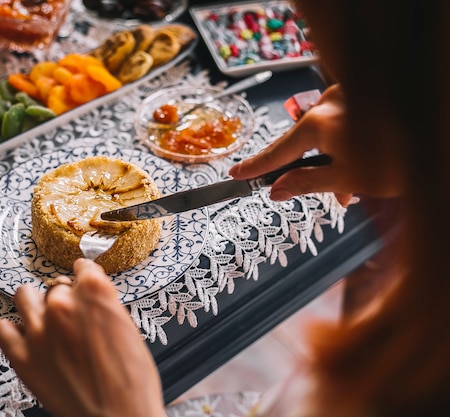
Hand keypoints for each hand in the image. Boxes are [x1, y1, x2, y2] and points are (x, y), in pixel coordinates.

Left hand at [0, 258, 165, 416]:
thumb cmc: (131, 382)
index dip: (84, 276)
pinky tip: (25, 339)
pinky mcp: (21, 356)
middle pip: (55, 287)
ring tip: (43, 321)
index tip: (82, 281)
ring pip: (23, 296)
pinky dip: (11, 331)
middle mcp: (63, 305)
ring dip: (34, 305)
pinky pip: (1, 329)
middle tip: (72, 321)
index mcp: (95, 294)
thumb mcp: (129, 330)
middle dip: (64, 300)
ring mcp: (38, 330)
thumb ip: (105, 307)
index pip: (82, 267)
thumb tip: (90, 301)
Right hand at [229, 84, 404, 204]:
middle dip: (307, 170)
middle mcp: (329, 104)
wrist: (437, 134)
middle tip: (308, 193)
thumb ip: (306, 183)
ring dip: (331, 161)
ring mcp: (347, 97)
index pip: (277, 151)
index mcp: (320, 123)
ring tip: (349, 190)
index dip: (255, 167)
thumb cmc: (403, 156)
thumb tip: (276, 190)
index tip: (235, 176)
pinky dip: (345, 146)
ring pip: (325, 135)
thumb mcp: (350, 177)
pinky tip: (360, 169)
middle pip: (303, 142)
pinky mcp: (362, 96)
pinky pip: (342, 125)